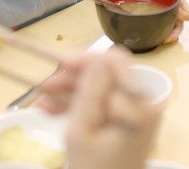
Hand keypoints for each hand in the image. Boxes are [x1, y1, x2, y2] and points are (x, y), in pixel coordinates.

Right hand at [36, 50, 163, 168]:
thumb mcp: (82, 131)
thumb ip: (89, 91)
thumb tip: (96, 57)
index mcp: (140, 106)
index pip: (114, 64)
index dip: (86, 60)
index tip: (59, 64)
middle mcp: (145, 104)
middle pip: (107, 74)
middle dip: (75, 77)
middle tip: (45, 85)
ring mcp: (138, 112)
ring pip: (101, 87)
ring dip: (72, 91)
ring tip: (43, 102)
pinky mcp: (128, 120)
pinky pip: (103, 103)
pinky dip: (80, 104)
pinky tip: (52, 110)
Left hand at [147, 0, 188, 42]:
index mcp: (180, 2)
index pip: (186, 13)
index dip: (182, 17)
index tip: (177, 19)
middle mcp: (175, 10)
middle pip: (179, 24)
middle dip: (175, 33)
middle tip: (167, 39)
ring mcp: (167, 14)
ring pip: (171, 28)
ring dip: (168, 35)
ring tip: (160, 40)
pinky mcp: (159, 17)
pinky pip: (161, 26)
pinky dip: (159, 32)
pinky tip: (153, 36)